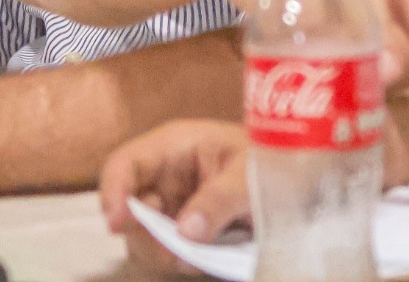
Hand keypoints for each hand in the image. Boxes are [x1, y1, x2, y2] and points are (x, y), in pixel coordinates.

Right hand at [98, 119, 254, 272]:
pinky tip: (208, 256)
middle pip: (128, 208)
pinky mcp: (182, 230)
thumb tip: (185, 232)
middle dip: (146, 234)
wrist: (295, 180)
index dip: (113, 191)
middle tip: (177, 250)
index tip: (116, 224)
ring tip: (203, 253)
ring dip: (166, 252)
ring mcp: (171, 205)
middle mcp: (164, 176)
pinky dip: (182, 260)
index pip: (125, 163)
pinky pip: (165, 252)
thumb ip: (219, 200)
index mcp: (174, 147)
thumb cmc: (269, 162)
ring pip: (143, 237)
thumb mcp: (249, 176)